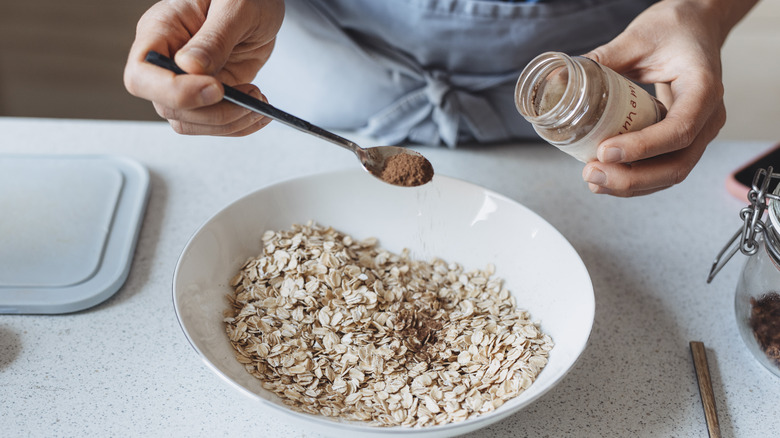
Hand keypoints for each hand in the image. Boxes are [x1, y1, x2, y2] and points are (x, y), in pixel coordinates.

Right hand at [124, 0, 283, 135]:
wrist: (261, 4)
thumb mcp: (235, 6)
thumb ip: (214, 37)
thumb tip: (190, 68)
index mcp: (161, 29)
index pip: (142, 75)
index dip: (173, 91)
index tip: (215, 88)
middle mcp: (167, 59)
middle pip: (168, 106)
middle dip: (213, 111)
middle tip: (250, 96)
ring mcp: (186, 81)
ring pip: (189, 122)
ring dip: (227, 122)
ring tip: (257, 102)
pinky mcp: (208, 95)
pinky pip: (212, 124)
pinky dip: (238, 126)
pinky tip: (257, 111)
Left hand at [581, 0, 754, 196]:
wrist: (696, 28)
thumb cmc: (676, 29)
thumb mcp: (638, 37)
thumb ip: (604, 59)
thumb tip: (564, 80)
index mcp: (703, 88)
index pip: (679, 129)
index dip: (642, 147)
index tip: (605, 151)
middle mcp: (708, 116)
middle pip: (677, 164)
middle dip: (632, 177)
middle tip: (592, 173)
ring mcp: (699, 132)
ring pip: (671, 173)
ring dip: (630, 185)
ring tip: (593, 180)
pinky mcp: (683, 140)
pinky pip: (663, 168)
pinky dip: (635, 178)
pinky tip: (606, 178)